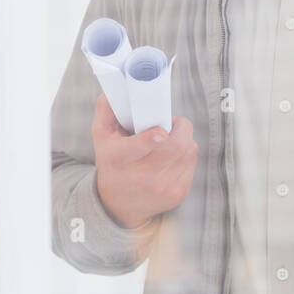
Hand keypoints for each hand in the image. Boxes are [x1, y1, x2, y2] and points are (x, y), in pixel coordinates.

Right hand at [91, 94, 196, 228]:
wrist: (120, 205)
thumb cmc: (112, 162)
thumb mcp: (102, 136)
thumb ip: (108, 109)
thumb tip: (118, 88)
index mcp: (119, 158)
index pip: (138, 148)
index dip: (152, 138)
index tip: (160, 131)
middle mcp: (141, 176)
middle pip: (176, 146)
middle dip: (179, 129)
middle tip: (169, 125)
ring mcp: (162, 187)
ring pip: (188, 151)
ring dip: (184, 139)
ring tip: (169, 139)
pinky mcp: (178, 194)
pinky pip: (192, 162)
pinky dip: (186, 153)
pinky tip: (172, 156)